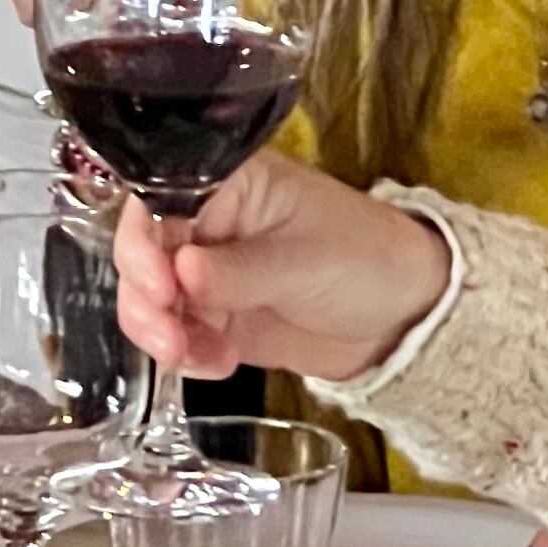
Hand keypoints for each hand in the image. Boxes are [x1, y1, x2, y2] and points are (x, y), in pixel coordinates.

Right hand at [110, 153, 450, 388]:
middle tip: (168, 335)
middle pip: (143, 253)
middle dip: (145, 298)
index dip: (144, 243)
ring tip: (194, 355)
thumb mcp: (305, 261)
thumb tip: (180, 272)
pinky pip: (175, 334)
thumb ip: (239, 270)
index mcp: (229, 184)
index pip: (157, 200)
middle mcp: (209, 223)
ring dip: (160, 332)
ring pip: (150, 298)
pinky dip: (185, 354)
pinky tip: (218, 362)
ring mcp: (208, 272)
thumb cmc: (368, 259)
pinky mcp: (216, 315)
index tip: (159, 285)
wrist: (404, 319)